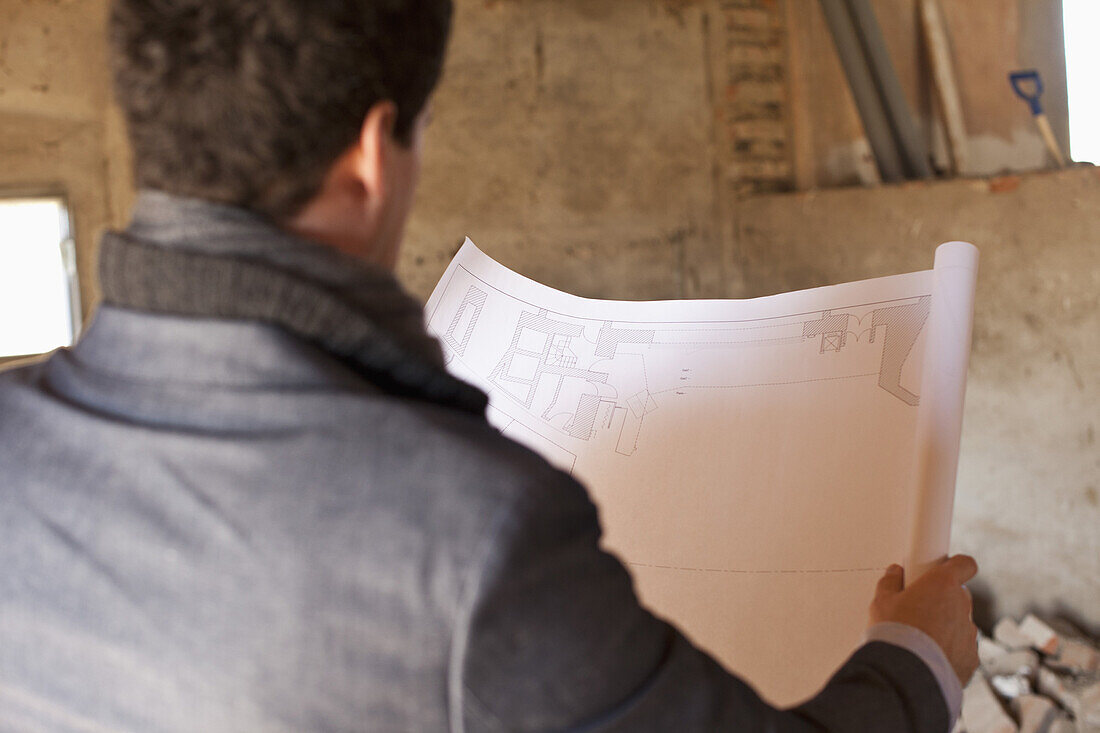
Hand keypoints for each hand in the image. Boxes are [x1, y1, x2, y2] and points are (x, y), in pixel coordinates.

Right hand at [869, 555, 979, 685]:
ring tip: (919, 639)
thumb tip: (894, 574)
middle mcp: (962, 605)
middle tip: (918, 608)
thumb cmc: (895, 634)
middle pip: (959, 594)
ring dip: (945, 627)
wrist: (907, 674)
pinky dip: (949, 650)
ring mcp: (969, 633)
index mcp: (943, 584)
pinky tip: (929, 656)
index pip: (964, 564)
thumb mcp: (881, 602)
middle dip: (942, 599)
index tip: (941, 570)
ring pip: (959, 623)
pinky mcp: (972, 658)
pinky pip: (962, 648)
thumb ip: (890, 583)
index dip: (955, 566)